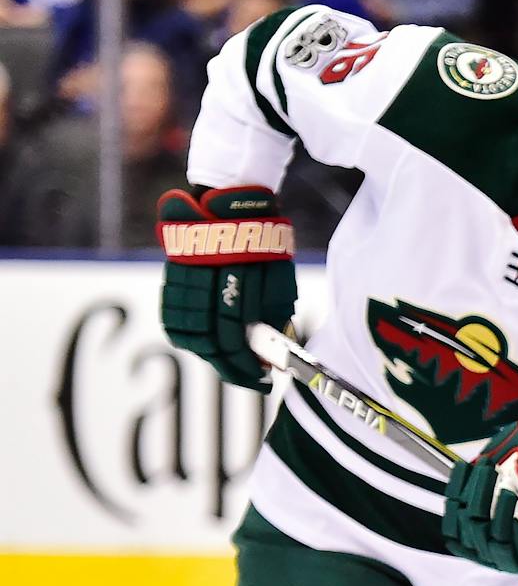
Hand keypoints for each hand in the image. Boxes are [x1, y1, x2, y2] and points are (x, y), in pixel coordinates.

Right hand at [157, 186, 297, 390]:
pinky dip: (185, 336)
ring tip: (227, 364)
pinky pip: (171, 316)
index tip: (263, 381)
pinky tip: (200, 346)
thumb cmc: (264, 245)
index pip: (236, 342)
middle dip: (229, 368)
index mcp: (240, 286)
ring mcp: (186, 280)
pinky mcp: (172, 275)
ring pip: (187, 334)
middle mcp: (209, 286)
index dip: (248, 368)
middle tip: (247, 379)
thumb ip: (274, 316)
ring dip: (207, 356)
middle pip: (210, 344)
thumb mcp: (279, 280)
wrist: (230, 204)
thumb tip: (270, 356)